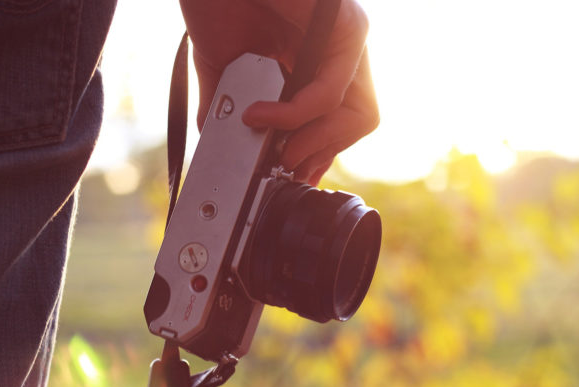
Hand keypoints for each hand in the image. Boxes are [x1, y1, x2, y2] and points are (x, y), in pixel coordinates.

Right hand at [179, 0, 378, 184]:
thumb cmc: (217, 2)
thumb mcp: (224, 70)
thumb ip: (231, 109)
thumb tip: (222, 146)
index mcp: (317, 64)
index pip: (337, 122)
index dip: (319, 155)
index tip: (290, 177)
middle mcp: (340, 54)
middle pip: (359, 124)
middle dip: (322, 154)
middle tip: (284, 167)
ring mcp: (348, 41)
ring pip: (361, 116)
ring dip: (315, 143)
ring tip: (278, 152)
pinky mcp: (346, 28)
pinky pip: (331, 92)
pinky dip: (295, 115)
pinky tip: (262, 115)